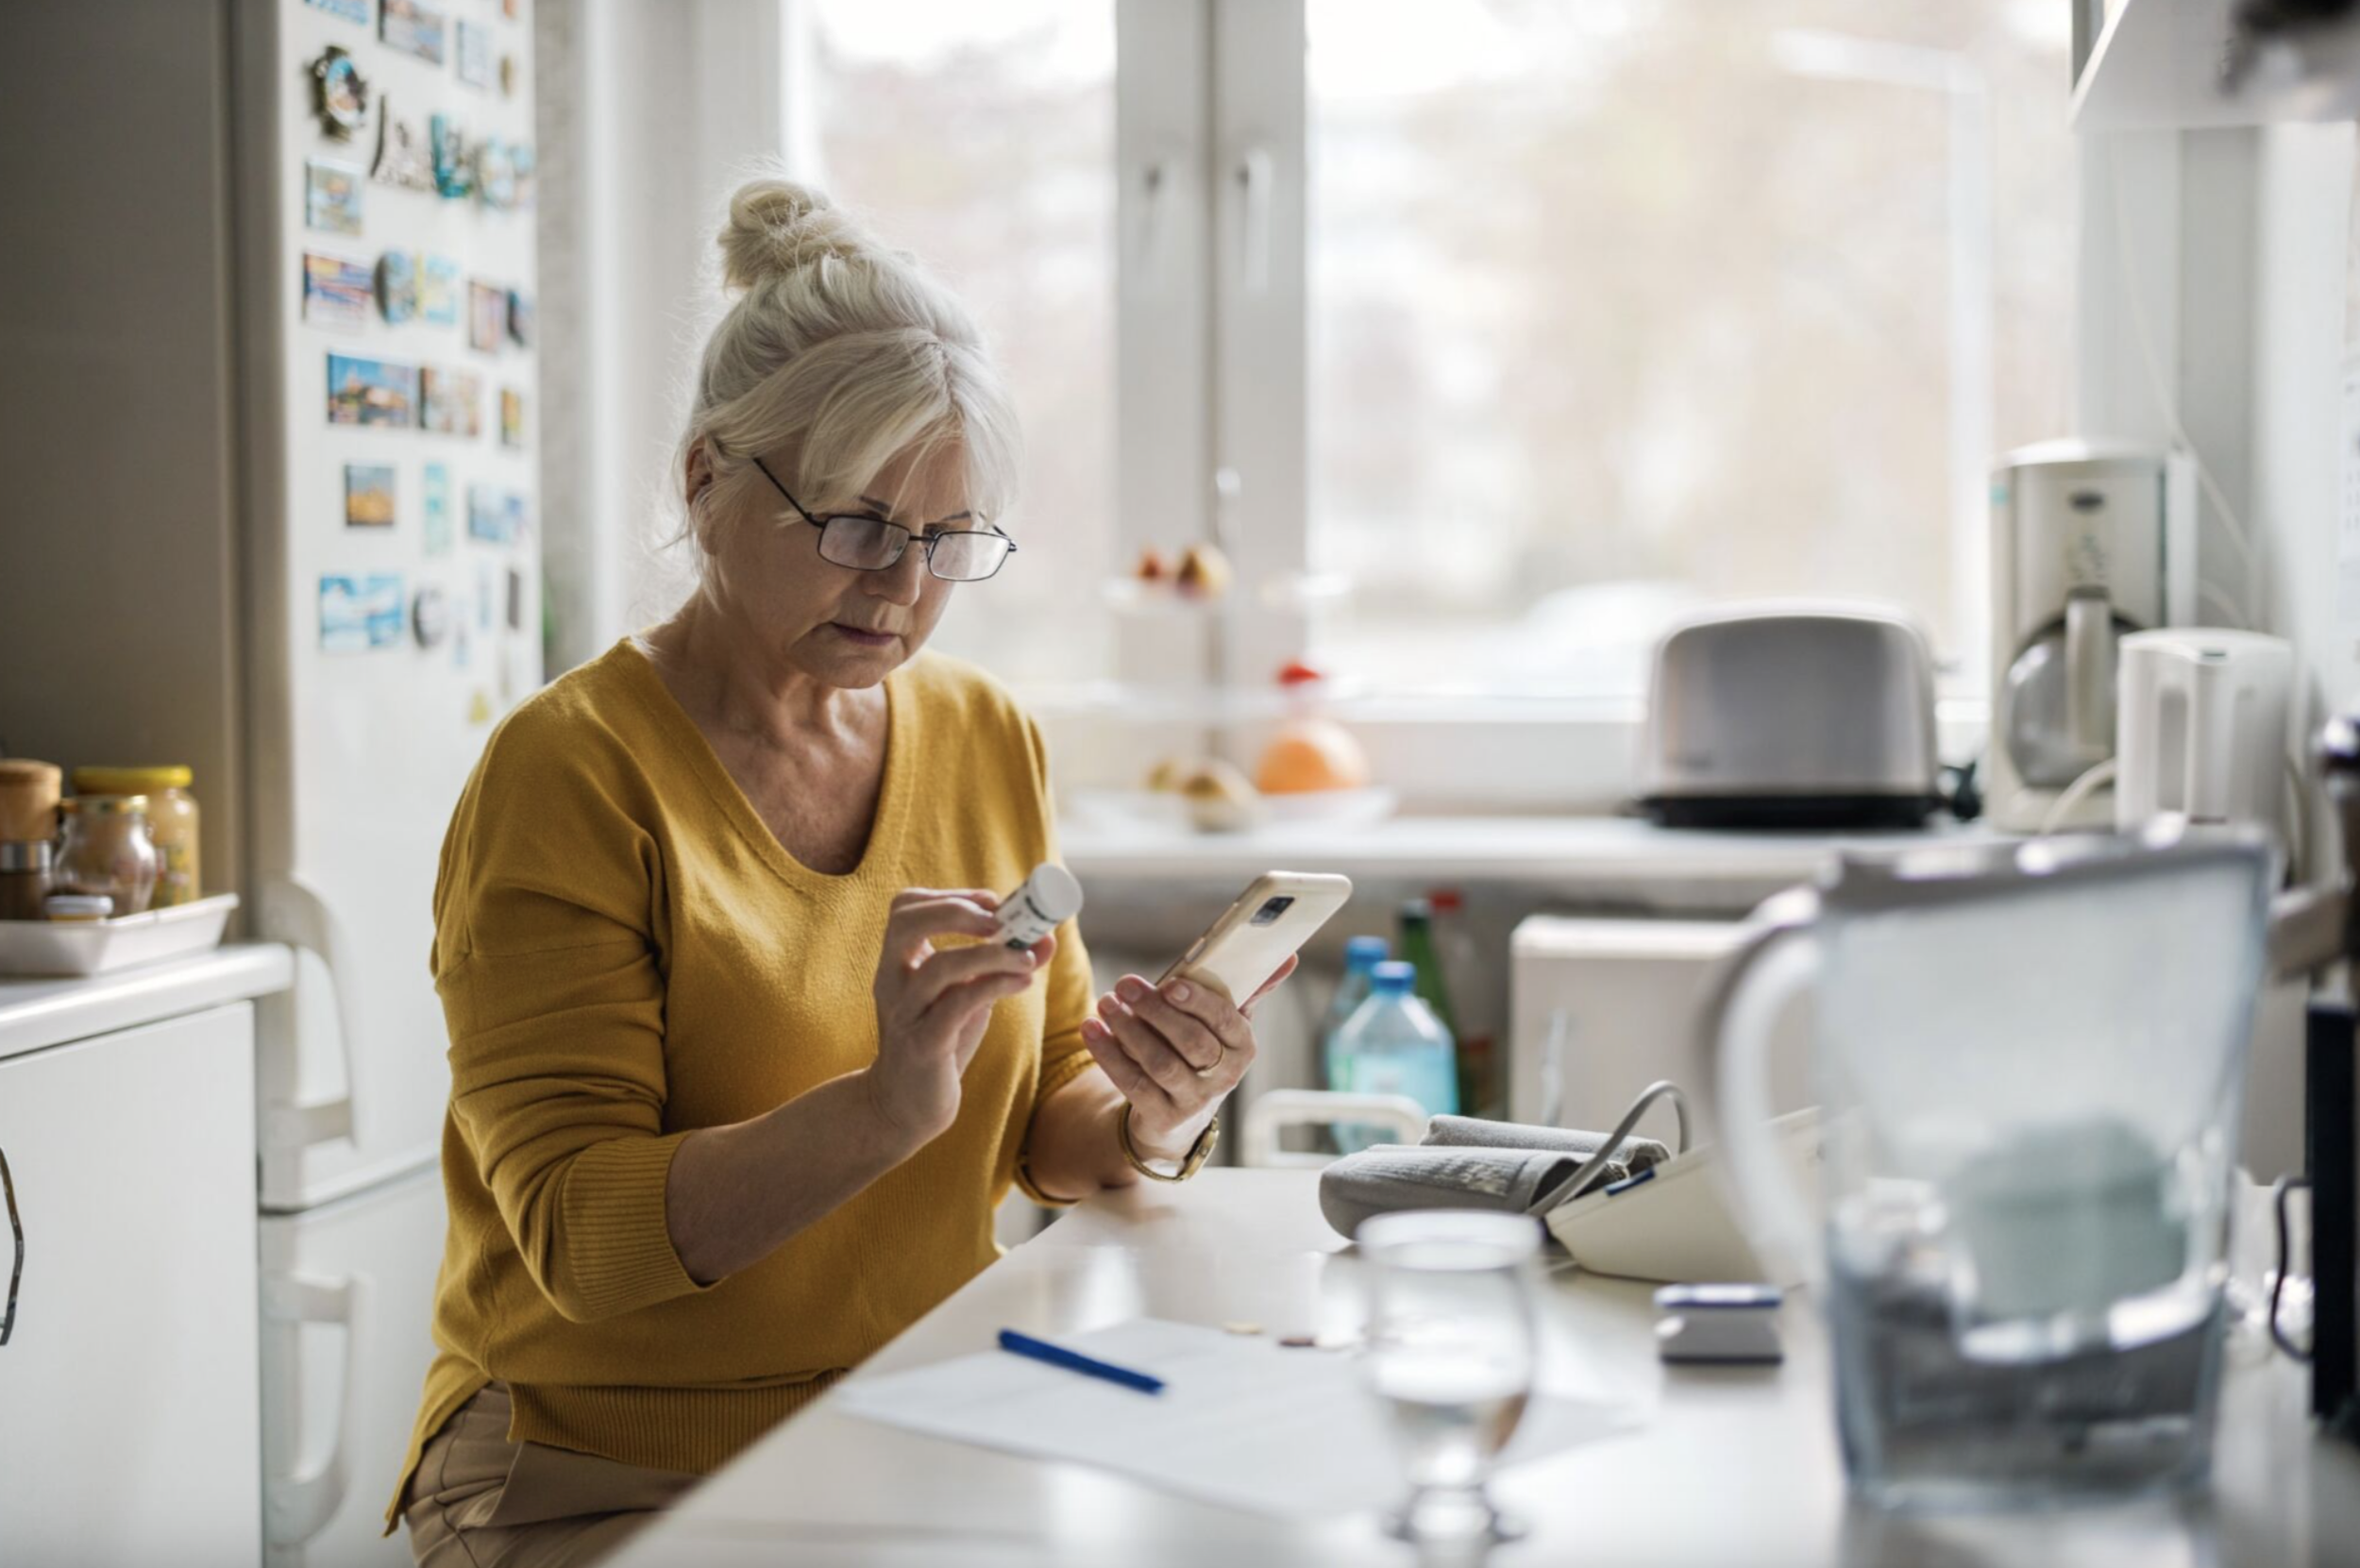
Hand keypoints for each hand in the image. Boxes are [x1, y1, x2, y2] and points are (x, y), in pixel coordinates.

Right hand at [863, 888, 1053, 1145]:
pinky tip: (1023, 983)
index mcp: (898, 962)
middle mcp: (892, 981)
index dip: (949, 895)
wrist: (905, 1106)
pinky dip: (995, 986)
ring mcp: (905, 1013)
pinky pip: (957, 1006)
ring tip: (1026, 958)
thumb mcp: (966, 996)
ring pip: (939, 967)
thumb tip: (1046, 938)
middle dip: (957, 911)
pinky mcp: (923, 1045)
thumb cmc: (937, 1041)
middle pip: (906, 923)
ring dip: (990, 954)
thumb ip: (999, 966)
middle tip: (1000, 921)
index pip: (906, 906)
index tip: (992, 902)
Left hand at [1081, 955, 1299, 1159]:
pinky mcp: (1162, 1117)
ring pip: (1159, 1063)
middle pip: (1190, 1042)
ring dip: (1128, 1030)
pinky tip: (1091, 1030)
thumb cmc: (1204, 1051)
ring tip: (1106, 1003)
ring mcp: (1193, 1101)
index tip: (1171, 982)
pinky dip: (1109, 1055)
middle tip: (1126, 985)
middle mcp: (1224, 1077)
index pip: (1226, 1021)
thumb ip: (1250, 988)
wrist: (1181, 1114)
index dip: (1198, 1002)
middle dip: (1156, 1011)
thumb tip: (1287, 955)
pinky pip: (1132, 1084)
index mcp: (1243, 1047)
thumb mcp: (1227, 1023)